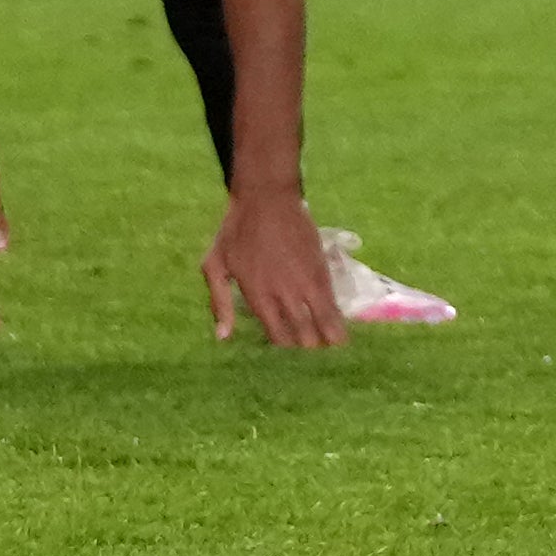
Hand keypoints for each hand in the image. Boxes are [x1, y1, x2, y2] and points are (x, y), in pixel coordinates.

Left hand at [202, 184, 343, 349]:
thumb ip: (219, 302)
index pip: (277, 334)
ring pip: (322, 317)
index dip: (285, 347)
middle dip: (309, 347)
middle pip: (302, 331)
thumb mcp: (214, 265)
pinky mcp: (320, 267)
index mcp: (257, 295)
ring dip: (329, 335)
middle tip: (314, 358)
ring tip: (336, 349)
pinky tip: (340, 326)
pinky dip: (336, 315)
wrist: (266, 197)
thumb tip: (222, 337)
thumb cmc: (235, 231)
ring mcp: (305, 280)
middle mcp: (284, 292)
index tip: (289, 356)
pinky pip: (331, 298)